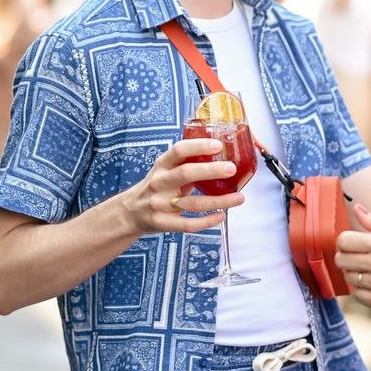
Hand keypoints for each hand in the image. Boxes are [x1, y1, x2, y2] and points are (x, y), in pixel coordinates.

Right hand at [122, 138, 243, 234]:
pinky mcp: (162, 223)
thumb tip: (221, 157)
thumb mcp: (165, 171)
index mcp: (162, 165)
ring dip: (218, 201)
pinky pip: (187, 224)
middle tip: (232, 168)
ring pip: (192, 203)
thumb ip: (187, 164)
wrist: (130, 212)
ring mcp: (159, 204)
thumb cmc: (156, 187)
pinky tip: (222, 216)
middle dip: (211, 170)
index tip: (218, 145)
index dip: (198, 146)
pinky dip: (207, 221)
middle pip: (185, 174)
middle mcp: (159, 183)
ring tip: (239, 198)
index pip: (178, 151)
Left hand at [335, 205, 370, 308]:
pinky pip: (358, 295)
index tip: (351, 242)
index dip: (344, 240)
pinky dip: (361, 289)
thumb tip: (357, 208)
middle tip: (357, 256)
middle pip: (341, 260)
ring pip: (348, 278)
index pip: (343, 241)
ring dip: (354, 272)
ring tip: (368, 268)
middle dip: (345, 256)